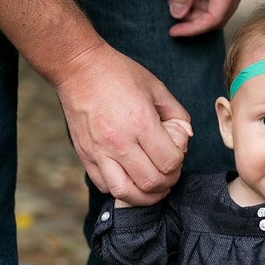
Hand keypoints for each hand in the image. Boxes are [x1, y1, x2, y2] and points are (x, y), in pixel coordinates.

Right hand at [54, 42, 192, 203]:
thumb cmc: (119, 74)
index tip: (177, 153)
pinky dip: (121, 190)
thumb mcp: (157, 88)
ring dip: (145, 196)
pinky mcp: (86, 156)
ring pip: (126, 193)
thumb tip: (186, 138)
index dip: (179, 162)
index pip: (169, 162)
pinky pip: (105, 186)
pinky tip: (130, 179)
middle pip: (151, 183)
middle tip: (169, 172)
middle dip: (167, 182)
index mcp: (141, 122)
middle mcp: (119, 141)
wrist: (78, 69)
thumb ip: (177, 115)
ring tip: (153, 187)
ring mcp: (99, 151)